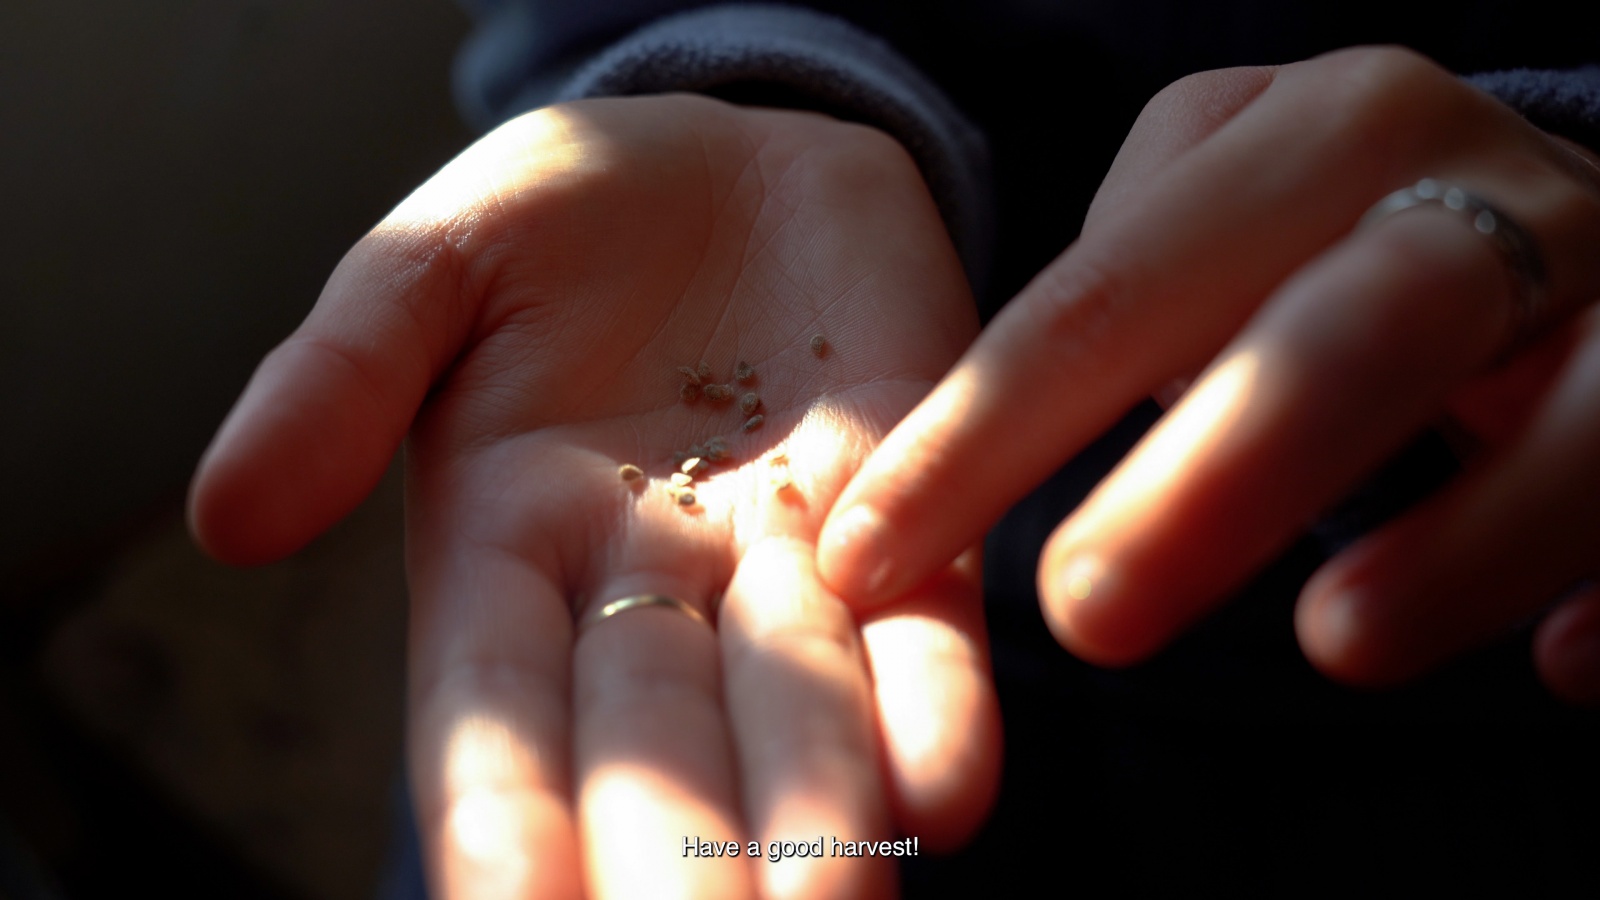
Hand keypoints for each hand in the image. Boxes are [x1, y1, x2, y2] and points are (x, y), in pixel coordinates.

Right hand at [189, 95, 998, 897]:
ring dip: (809, 822)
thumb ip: (339, 374)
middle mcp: (650, 589)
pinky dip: (933, 706)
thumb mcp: (432, 264)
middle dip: (666, 864)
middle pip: (652, 753)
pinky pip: (928, 629)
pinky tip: (944, 792)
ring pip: (794, 716)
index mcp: (508, 547)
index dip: (498, 817)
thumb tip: (226, 520)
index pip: (493, 716)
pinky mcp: (915, 516)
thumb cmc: (566, 210)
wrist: (745, 150)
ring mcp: (790, 562)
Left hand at [817, 47, 1599, 702]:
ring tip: (1335, 644)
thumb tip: (987, 415)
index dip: (977, 438)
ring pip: (1573, 417)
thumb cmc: (1344, 232)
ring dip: (1456, 539)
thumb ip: (1116, 271)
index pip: (1112, 296)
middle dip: (1212, 476)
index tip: (863, 565)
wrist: (1559, 219)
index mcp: (1324, 135)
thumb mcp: (1226, 197)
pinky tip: (1566, 666)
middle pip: (1346, 329)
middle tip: (1083, 614)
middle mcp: (1481, 193)